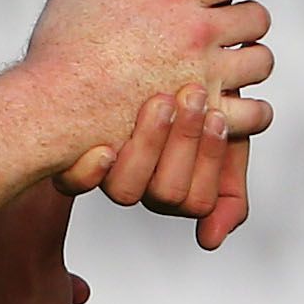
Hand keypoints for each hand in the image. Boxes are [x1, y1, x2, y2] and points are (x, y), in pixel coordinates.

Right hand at [24, 0, 285, 163]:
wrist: (47, 107)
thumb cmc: (58, 42)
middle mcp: (197, 29)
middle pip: (260, 19)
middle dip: (250, 21)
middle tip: (238, 29)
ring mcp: (203, 75)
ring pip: (262, 63)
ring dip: (252, 63)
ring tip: (237, 68)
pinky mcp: (201, 120)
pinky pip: (256, 113)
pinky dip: (253, 110)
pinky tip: (238, 109)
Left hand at [66, 85, 270, 239]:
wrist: (158, 62)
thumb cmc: (190, 102)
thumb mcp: (224, 143)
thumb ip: (229, 194)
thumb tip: (209, 241)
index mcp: (176, 186)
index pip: (197, 198)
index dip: (208, 158)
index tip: (218, 116)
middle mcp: (143, 186)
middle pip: (167, 192)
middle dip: (185, 142)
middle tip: (193, 96)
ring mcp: (109, 176)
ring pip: (129, 190)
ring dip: (149, 145)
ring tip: (162, 101)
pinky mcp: (74, 164)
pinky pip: (75, 185)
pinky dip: (89, 173)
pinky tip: (104, 149)